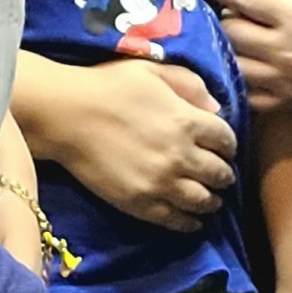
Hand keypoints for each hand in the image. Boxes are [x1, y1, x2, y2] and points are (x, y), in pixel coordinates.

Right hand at [49, 60, 235, 232]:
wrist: (64, 114)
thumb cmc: (105, 86)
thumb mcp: (149, 71)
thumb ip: (188, 83)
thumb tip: (215, 107)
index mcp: (186, 121)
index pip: (226, 140)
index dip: (226, 143)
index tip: (219, 145)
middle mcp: (181, 156)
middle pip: (221, 174)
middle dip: (222, 173)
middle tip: (214, 172)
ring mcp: (162, 184)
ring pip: (205, 201)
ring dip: (211, 199)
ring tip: (206, 196)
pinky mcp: (143, 204)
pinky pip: (179, 221)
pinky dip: (192, 222)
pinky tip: (191, 218)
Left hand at [185, 0, 291, 109]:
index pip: (243, 0)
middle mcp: (286, 51)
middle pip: (230, 32)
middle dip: (221, 20)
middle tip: (225, 15)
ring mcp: (282, 81)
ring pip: (230, 63)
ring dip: (222, 48)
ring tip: (227, 38)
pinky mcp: (279, 102)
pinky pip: (239, 90)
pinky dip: (229, 75)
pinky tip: (229, 62)